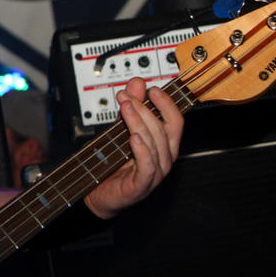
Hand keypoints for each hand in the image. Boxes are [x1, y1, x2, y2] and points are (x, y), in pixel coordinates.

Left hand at [83, 77, 183, 218]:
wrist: (100, 193)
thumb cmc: (114, 163)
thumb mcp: (122, 128)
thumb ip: (132, 106)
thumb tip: (137, 83)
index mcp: (164, 145)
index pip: (175, 121)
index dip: (166, 103)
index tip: (152, 89)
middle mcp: (164, 159)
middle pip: (163, 129)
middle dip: (144, 109)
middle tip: (126, 97)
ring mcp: (155, 173)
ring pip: (154, 144)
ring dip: (139, 122)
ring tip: (125, 108)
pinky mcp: (141, 185)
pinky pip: (147, 166)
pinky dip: (142, 151)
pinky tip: (133, 138)